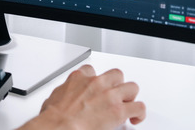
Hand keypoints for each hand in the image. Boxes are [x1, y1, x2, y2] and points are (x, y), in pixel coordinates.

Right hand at [19, 65, 145, 129]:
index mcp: (78, 78)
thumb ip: (66, 92)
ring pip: (131, 87)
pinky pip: (139, 107)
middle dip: (117, 84)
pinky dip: (139, 113)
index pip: (91, 70)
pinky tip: (135, 119)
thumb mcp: (55, 97)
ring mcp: (109, 95)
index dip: (96, 79)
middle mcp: (96, 83)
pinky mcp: (119, 110)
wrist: (60, 125)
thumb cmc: (55, 116)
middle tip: (115, 94)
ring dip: (130, 96)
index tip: (96, 86)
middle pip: (116, 75)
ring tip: (128, 104)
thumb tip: (64, 99)